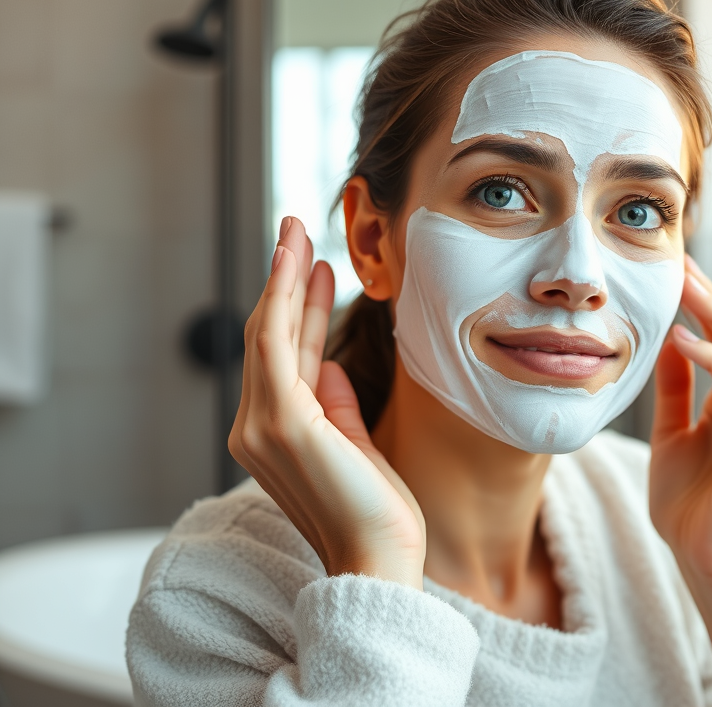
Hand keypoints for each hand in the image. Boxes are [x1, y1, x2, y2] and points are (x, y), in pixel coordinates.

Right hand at [228, 217, 424, 586]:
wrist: (380, 557)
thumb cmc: (374, 510)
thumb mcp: (353, 443)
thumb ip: (335, 404)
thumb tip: (326, 365)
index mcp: (272, 434)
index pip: (281, 356)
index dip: (293, 307)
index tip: (311, 266)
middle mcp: (256, 427)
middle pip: (269, 337)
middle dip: (283, 279)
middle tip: (295, 229)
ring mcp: (263, 426)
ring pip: (268, 333)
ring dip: (282, 277)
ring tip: (297, 232)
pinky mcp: (283, 422)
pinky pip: (277, 347)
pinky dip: (283, 301)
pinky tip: (297, 266)